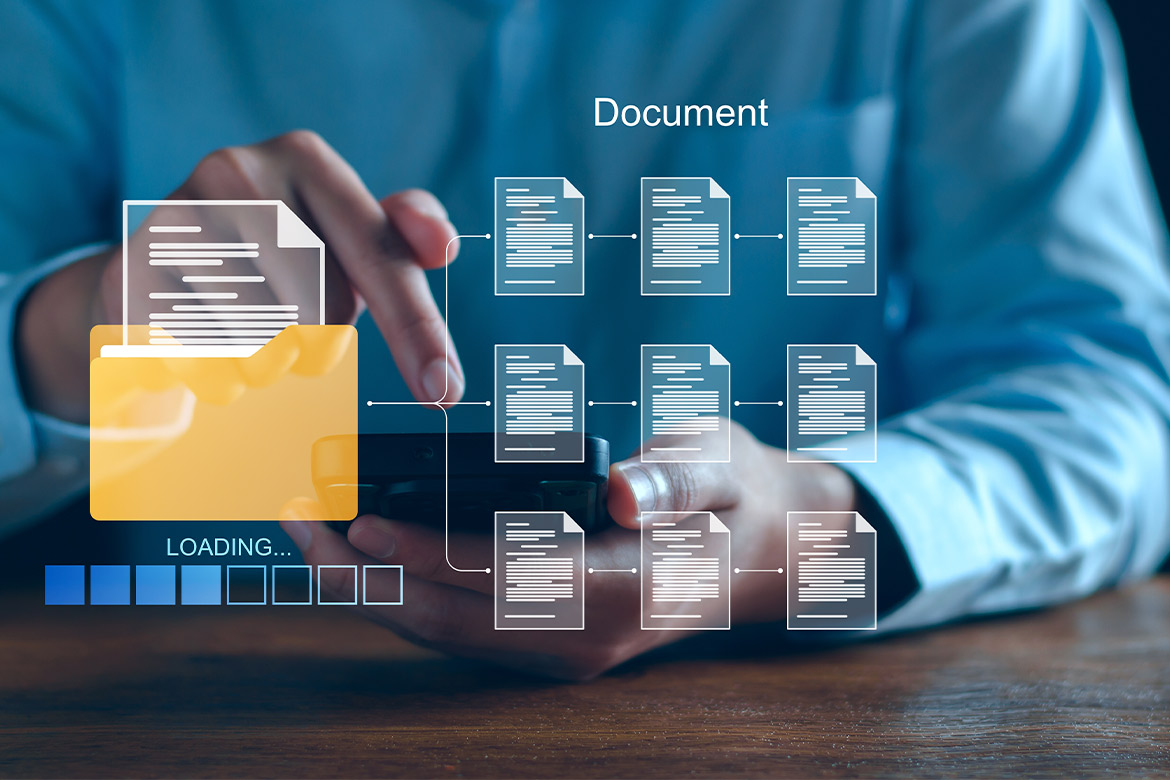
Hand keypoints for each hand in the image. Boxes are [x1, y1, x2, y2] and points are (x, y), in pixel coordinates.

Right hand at [17, 129, 461, 421]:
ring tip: (244, 327)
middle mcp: (236, 172)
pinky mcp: (129, 277)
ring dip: (270, 362)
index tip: (445, 390)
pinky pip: (207, 365)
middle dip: (324, 338)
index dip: (416, 328)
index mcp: (304, 157)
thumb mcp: (347, 237)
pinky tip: (201, 341)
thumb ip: (404, 236)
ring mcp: (174, 218)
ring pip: (265, 345)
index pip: (379, 255)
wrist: (159, 266)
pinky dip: (219, 375)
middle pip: (324, 309)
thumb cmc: (281, 255)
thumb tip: (443, 243)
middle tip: (295, 320)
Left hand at [281, 420, 855, 679]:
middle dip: (369, 579)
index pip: (508, 580)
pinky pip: (464, 629)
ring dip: (375, 590)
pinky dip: (408, 595)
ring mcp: (569, 651)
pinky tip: (370, 560)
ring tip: (313, 542)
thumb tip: (628, 493)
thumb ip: (677, 480)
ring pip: (451, 634)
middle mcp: (590, 638)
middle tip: (299, 529)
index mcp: (629, 591)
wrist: (764, 552)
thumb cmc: (737, 494)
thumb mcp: (721, 465)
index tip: (362, 521)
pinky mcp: (553, 642)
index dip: (430, 553)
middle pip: (457, 621)